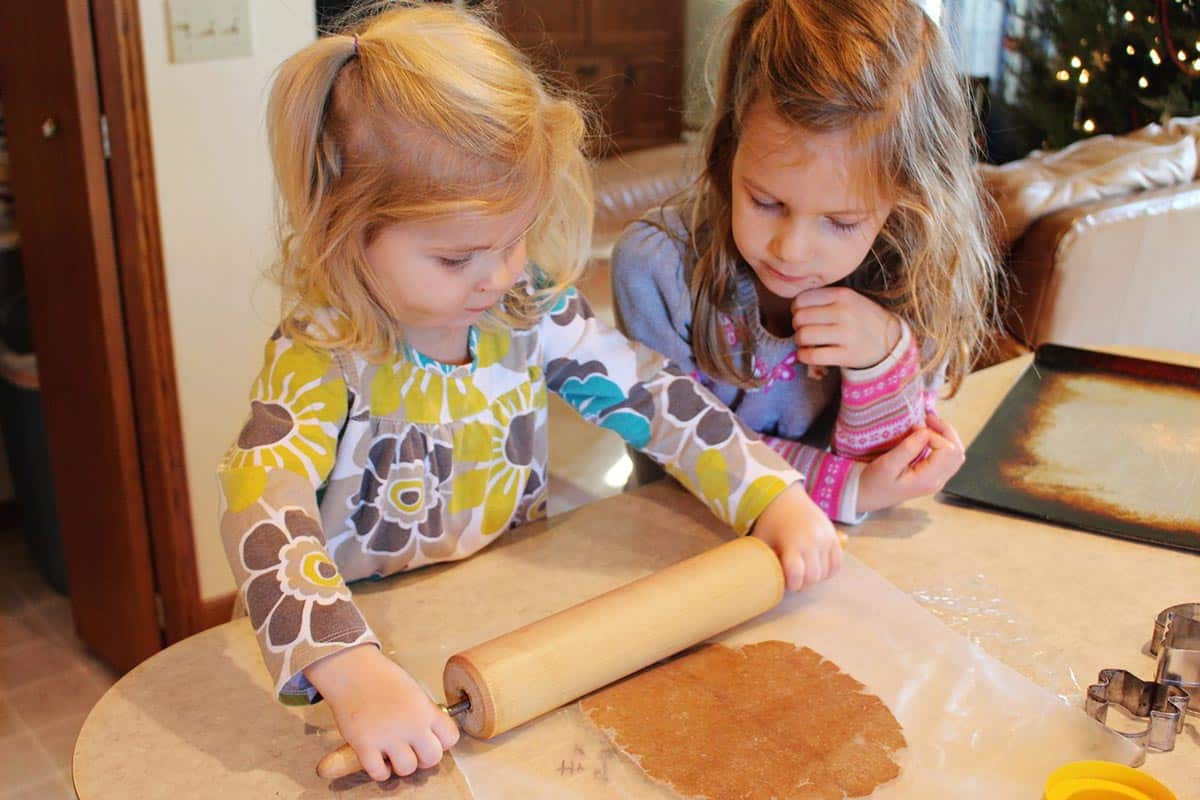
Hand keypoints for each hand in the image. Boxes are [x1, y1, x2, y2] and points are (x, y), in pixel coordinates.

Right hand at [304, 644, 458, 780]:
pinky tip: (378, 760)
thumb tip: (429, 733)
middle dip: (424, 758)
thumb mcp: (414, 691)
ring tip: (394, 754)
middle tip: (413, 750)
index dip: (442, 742)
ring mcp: (388, 737)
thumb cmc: (381, 677)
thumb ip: (424, 713)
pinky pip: (379, 773)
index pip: (450, 738)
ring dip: (401, 765)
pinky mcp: (365, 745)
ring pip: (407, 769)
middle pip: (432, 758)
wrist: (352, 671)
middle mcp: (411, 725)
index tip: (432, 740)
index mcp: (425, 710)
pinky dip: (380, 771)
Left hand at [751, 483, 842, 590]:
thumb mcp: (762, 542)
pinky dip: (828, 570)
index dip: (791, 585)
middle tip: (794, 581)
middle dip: (803, 584)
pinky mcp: (833, 536)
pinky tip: (817, 568)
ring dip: (815, 578)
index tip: (785, 583)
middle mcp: (812, 541)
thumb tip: (764, 584)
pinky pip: (837, 563)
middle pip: (813, 577)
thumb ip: (765, 562)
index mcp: (792, 542)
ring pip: (825, 572)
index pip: (796, 575)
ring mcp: (825, 538)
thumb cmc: (770, 522)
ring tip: (803, 572)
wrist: (785, 497)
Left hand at [791, 287, 900, 369]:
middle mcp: (844, 312)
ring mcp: (846, 334)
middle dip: (797, 326)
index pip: (802, 299)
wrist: (890, 340)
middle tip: (805, 329)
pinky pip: (812, 356)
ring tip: (807, 342)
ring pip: (803, 336)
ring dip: (799, 341)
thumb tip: (793, 307)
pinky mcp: (846, 355)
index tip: (803, 315)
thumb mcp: (849, 299)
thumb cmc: (862, 318)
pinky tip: (806, 354)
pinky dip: (803, 356)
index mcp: (842, 295)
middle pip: (800, 318)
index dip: (796, 309)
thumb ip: (824, 298)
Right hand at [856, 414, 965, 514]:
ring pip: (956, 455)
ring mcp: (937, 480)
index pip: (946, 450)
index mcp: (928, 479)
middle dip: (946, 431)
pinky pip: (948, 458)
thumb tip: (925, 432)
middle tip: (928, 418)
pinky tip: (929, 436)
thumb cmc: (873, 481)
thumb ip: (908, 449)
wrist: (867, 496)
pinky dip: (944, 443)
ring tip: (930, 424)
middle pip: (957, 452)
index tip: (913, 428)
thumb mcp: (887, 465)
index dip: (933, 434)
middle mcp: (937, 481)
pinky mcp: (933, 477)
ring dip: (947, 436)